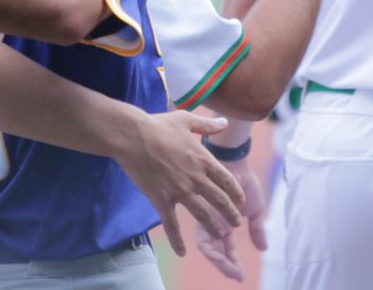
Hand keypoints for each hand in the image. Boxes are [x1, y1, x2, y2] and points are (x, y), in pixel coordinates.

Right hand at [115, 110, 243, 256]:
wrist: (132, 136)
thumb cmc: (157, 125)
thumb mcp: (186, 120)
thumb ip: (207, 124)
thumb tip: (225, 123)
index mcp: (203, 159)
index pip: (227, 180)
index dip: (236, 193)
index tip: (240, 201)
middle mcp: (196, 178)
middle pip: (220, 200)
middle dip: (231, 214)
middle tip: (236, 223)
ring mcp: (180, 191)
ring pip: (202, 215)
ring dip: (213, 227)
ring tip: (220, 236)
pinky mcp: (162, 200)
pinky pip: (172, 225)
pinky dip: (178, 240)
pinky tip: (182, 252)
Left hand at [196, 156, 267, 280]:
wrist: (234, 160)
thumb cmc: (242, 182)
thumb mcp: (255, 208)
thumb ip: (257, 229)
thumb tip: (264, 249)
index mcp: (221, 223)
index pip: (224, 249)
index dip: (230, 263)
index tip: (240, 275)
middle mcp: (210, 222)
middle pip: (212, 250)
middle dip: (224, 265)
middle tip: (236, 275)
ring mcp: (205, 216)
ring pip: (207, 245)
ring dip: (220, 260)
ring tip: (234, 270)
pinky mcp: (203, 210)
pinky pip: (205, 233)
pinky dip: (214, 247)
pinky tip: (226, 254)